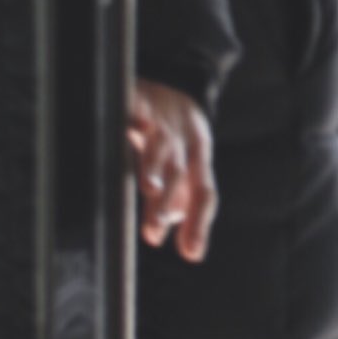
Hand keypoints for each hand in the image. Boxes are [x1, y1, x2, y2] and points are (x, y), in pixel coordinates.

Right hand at [126, 79, 218, 263]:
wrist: (170, 84)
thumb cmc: (173, 136)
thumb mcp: (182, 165)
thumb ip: (182, 201)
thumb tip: (182, 246)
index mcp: (199, 156)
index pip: (205, 191)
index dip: (199, 222)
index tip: (191, 254)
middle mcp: (184, 138)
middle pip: (179, 171)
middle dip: (168, 201)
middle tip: (156, 230)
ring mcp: (163, 117)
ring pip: (161, 143)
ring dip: (155, 166)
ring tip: (150, 189)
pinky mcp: (140, 98)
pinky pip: (137, 107)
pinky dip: (135, 115)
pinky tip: (132, 126)